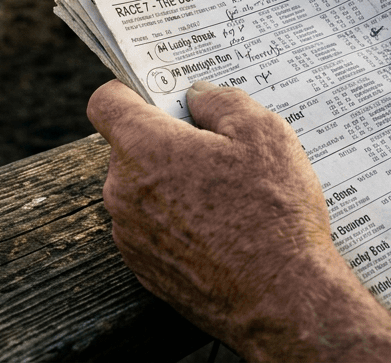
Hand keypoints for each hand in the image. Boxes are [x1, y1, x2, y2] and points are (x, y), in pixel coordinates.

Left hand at [87, 81, 390, 361]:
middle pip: (128, 148)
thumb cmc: (274, 214)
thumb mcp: (263, 132)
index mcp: (144, 148)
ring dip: (171, 186)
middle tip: (215, 150)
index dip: (130, 91)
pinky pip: (152, 230)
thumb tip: (196, 97)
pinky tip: (219, 231)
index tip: (159, 96)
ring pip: (141, 191)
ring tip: (226, 197)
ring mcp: (130, 235)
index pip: (106, 102)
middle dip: (164, 142)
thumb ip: (219, 100)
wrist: (284, 301)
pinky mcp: (144, 270)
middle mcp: (122, 191)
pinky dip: (176, 224)